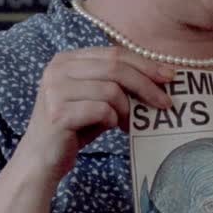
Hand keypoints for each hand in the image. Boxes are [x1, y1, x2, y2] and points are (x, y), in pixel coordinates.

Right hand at [14, 47, 172, 180]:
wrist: (42, 159)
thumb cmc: (74, 128)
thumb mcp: (96, 99)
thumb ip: (118, 84)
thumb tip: (161, 78)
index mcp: (67, 59)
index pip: (114, 53)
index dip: (145, 63)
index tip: (170, 76)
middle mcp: (58, 68)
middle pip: (115, 67)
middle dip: (146, 84)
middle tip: (165, 103)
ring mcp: (55, 89)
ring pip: (111, 89)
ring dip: (127, 109)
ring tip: (128, 123)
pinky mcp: (58, 112)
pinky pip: (102, 110)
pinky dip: (113, 120)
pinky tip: (110, 128)